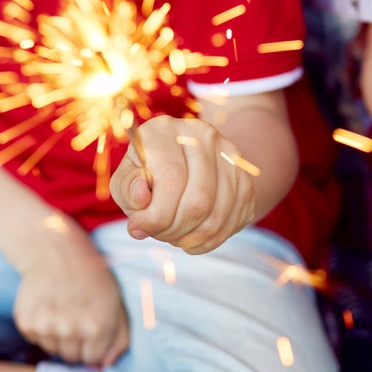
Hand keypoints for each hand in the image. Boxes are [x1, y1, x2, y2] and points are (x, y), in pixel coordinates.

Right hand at [13, 229, 129, 367]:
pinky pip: (36, 339)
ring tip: (62, 310)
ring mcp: (46, 326)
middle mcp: (71, 329)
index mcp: (97, 327)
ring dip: (58, 337)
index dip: (92, 346)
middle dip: (76, 344)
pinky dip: (41, 328)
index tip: (90, 329)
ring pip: (52, 350)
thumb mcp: (117, 304)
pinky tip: (47, 306)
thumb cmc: (92, 279)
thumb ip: (119, 340)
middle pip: (71, 358)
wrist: (56, 251)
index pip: (92, 360)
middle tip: (76, 318)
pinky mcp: (26, 322)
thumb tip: (104, 366)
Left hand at [110, 116, 256, 253]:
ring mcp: (230, 157)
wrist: (186, 165)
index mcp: (165, 130)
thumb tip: (142, 198)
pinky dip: (207, 241)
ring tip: (174, 236)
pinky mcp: (245, 180)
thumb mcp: (126, 178)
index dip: (154, 216)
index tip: (138, 228)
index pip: (171, 180)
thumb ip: (127, 188)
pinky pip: (230, 223)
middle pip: (198, 202)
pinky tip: (192, 237)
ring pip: (216, 217)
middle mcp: (203, 135)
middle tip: (159, 233)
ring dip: (190, 238)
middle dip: (173, 230)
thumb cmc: (147, 175)